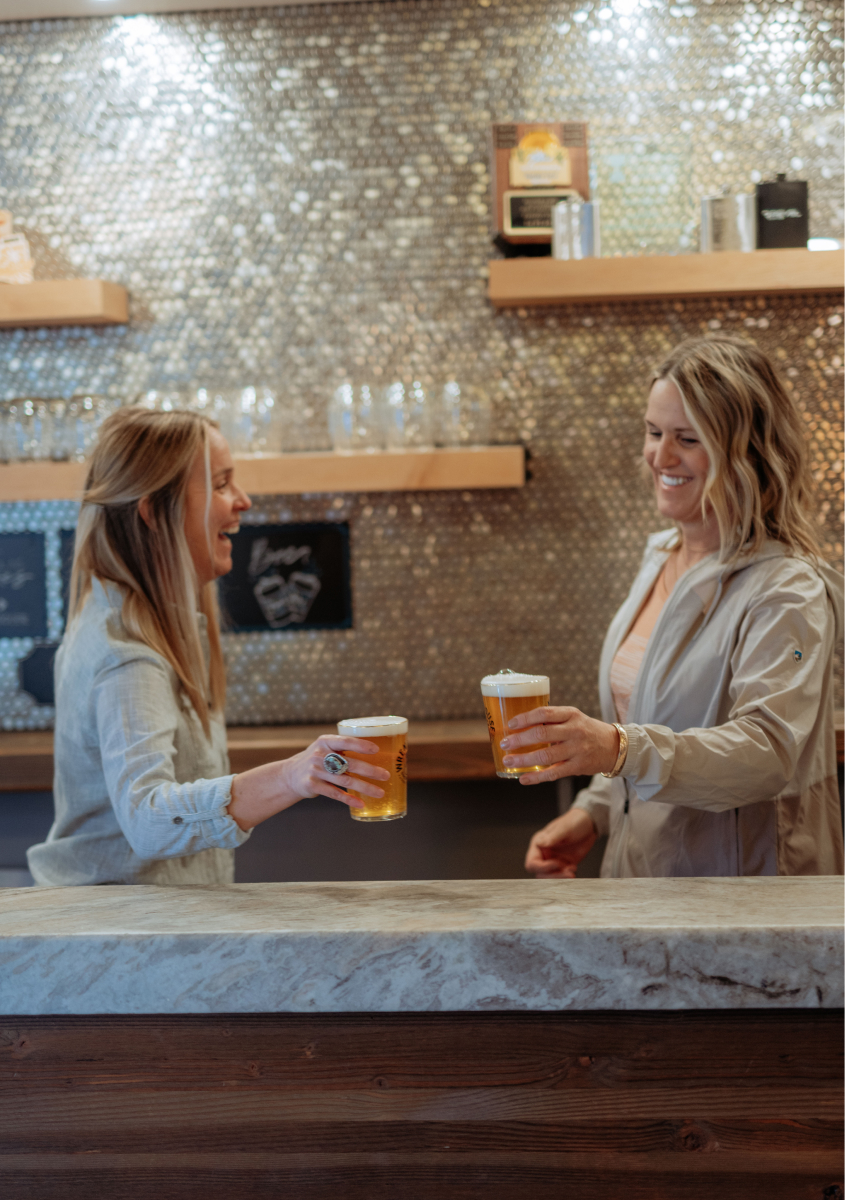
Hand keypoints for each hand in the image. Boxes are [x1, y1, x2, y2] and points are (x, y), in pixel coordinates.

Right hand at [228, 734, 389, 830]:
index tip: (376, 750)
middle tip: (385, 775)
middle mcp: (319, 755)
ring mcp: (315, 771)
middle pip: (349, 763)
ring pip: (345, 780)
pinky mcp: (312, 785)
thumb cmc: (317, 760)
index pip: (345, 741)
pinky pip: (334, 794)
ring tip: (380, 793)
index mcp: (325, 741)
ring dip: (364, 787)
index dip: (360, 745)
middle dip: (369, 770)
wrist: (290, 775)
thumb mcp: (325, 749)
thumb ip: (344, 750)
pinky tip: (360, 803)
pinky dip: (349, 799)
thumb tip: (377, 755)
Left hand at [499, 706, 619, 784]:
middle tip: (504, 744)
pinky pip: (554, 773)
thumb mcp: (573, 718)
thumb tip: (520, 727)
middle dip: (519, 740)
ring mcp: (577, 750)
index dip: (525, 718)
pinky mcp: (578, 766)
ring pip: (545, 756)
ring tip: (508, 761)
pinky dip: (536, 777)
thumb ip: (552, 720)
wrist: (614, 746)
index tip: (510, 724)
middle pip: (542, 734)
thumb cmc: (586, 730)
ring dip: (524, 760)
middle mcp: (574, 731)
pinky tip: (523, 778)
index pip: (544, 712)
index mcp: (571, 714)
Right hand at [525, 808, 597, 877]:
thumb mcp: (564, 828)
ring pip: (551, 877)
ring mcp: (554, 860)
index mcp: (539, 844)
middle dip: (553, 876)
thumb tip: (539, 844)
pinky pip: (562, 876)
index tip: (556, 864)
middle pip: (540, 873)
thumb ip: (552, 837)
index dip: (542, 867)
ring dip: (560, 878)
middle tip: (567, 872)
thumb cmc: (573, 822)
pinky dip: (567, 876)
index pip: (532, 863)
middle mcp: (544, 854)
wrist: (588, 824)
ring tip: (572, 873)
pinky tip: (574, 868)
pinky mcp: (565, 865)